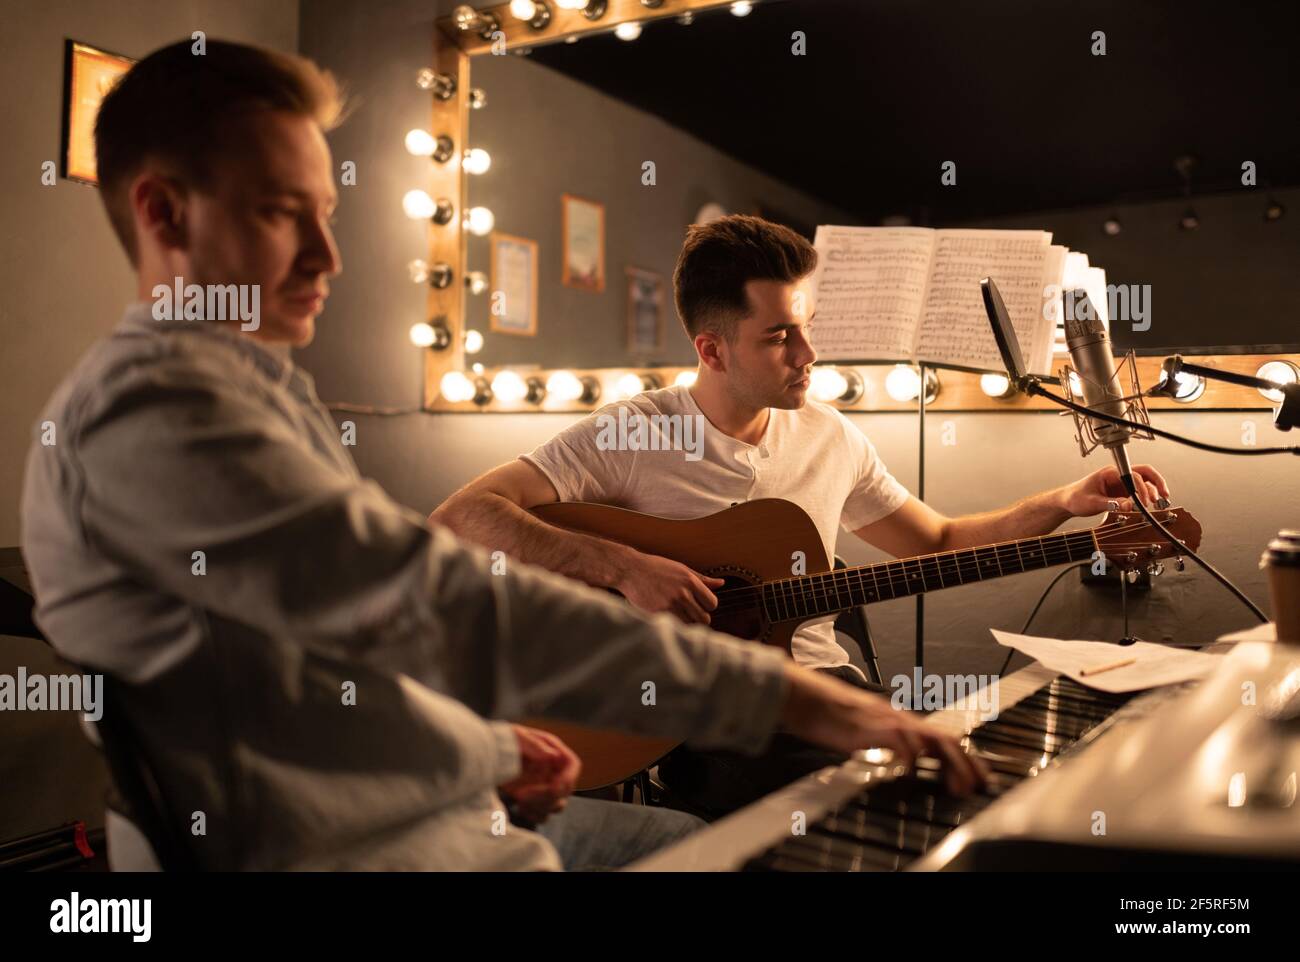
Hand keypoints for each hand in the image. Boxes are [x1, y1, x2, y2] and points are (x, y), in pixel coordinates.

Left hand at [497, 725, 580, 825]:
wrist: (487, 755)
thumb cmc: (503, 740)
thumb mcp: (517, 737)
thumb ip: (535, 745)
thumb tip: (554, 756)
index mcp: (554, 751)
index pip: (573, 766)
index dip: (568, 778)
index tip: (553, 788)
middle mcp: (554, 770)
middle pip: (565, 790)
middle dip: (546, 797)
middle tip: (522, 795)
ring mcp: (546, 787)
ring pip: (556, 806)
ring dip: (540, 807)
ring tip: (518, 798)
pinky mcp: (535, 800)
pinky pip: (543, 815)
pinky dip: (533, 815)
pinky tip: (519, 806)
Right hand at [615, 548, 724, 625]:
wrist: (630, 570)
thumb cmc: (656, 568)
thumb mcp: (681, 569)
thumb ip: (702, 579)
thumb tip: (721, 583)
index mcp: (690, 581)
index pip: (712, 603)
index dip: (708, 606)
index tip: (700, 604)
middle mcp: (682, 594)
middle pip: (704, 618)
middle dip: (699, 617)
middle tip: (690, 612)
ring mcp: (670, 605)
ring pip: (690, 625)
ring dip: (686, 622)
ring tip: (677, 613)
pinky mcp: (658, 614)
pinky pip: (674, 627)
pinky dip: (674, 624)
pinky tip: (667, 615)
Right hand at [779, 665, 988, 795]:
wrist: (803, 695)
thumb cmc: (826, 712)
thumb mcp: (863, 729)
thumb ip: (883, 741)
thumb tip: (898, 758)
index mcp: (898, 720)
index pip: (941, 737)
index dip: (964, 757)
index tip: (978, 776)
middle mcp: (899, 718)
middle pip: (945, 738)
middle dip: (968, 763)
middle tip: (981, 785)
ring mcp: (887, 720)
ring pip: (932, 739)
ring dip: (950, 764)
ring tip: (959, 787)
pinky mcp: (872, 727)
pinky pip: (901, 744)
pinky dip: (911, 761)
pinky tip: (913, 776)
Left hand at [1058, 463, 1170, 516]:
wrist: (1067, 501)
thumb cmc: (1076, 498)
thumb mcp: (1091, 503)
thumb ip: (1111, 504)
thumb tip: (1129, 505)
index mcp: (1110, 473)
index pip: (1133, 474)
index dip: (1141, 487)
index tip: (1144, 501)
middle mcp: (1118, 475)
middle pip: (1144, 473)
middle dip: (1157, 483)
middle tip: (1164, 495)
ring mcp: (1121, 483)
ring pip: (1145, 482)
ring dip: (1154, 491)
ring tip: (1159, 504)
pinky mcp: (1122, 492)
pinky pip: (1139, 492)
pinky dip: (1147, 498)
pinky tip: (1150, 507)